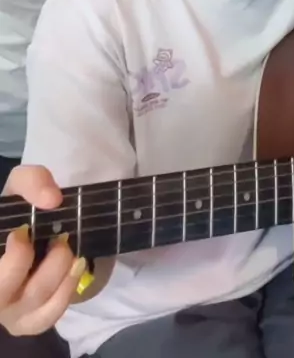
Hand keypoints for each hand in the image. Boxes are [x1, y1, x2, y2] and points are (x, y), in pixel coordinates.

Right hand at [0, 165, 85, 335]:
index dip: (11, 259)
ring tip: (65, 247)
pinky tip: (76, 266)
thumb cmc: (17, 210)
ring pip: (33, 299)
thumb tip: (52, 200)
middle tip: (53, 238)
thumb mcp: (19, 185)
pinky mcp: (27, 323)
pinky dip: (67, 289)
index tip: (22, 233)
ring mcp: (5, 312)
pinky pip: (48, 316)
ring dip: (58, 268)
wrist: (31, 230)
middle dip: (27, 260)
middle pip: (2, 289)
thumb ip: (31, 181)